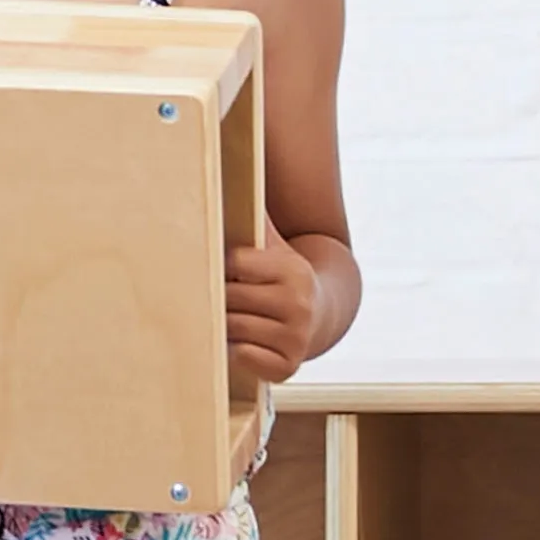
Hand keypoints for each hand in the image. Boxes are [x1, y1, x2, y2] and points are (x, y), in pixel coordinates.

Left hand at [225, 231, 325, 383]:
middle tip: (219, 297)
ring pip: (231, 330)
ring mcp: (295, 337)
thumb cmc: (282, 277)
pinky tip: (239, 342)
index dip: (223, 269)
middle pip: (229, 300)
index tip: (226, 272)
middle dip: (219, 298)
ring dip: (222, 326)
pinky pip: (242, 359)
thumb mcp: (273, 247)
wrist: (320, 315)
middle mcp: (299, 304)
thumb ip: (255, 220)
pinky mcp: (287, 367)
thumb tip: (228, 173)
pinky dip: (234, 352)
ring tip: (228, 318)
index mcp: (293, 270)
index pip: (235, 265)